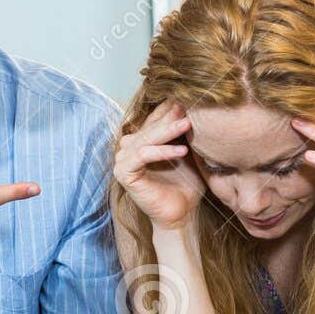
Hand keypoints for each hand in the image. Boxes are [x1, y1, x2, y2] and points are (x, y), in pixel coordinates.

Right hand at [114, 101, 204, 229]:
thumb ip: (184, 132)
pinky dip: (162, 151)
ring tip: (187, 124)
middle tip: (189, 107)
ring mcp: (123, 160)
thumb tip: (191, 104)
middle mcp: (129, 147)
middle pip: (150, 126)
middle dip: (170, 116)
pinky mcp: (123, 173)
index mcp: (142, 139)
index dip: (170, 109)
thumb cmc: (186, 183)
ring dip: (167, 131)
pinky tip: (182, 151)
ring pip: (146, 138)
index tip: (190, 100)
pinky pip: (142, 156)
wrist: (182, 214)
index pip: (154, 117)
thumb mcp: (188, 151)